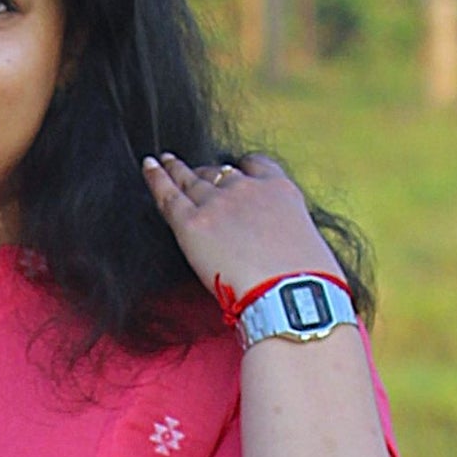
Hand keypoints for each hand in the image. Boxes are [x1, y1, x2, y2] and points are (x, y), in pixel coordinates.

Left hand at [141, 152, 344, 315]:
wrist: (290, 294)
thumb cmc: (305, 283)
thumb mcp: (308, 245)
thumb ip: (286, 237)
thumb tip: (278, 254)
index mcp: (279, 191)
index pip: (255, 166)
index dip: (241, 168)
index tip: (235, 169)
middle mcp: (247, 189)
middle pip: (219, 174)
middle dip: (206, 174)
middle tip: (193, 174)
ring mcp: (218, 204)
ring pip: (191, 180)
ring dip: (177, 170)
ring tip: (165, 162)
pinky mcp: (193, 224)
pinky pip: (168, 195)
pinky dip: (155, 178)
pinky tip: (148, 165)